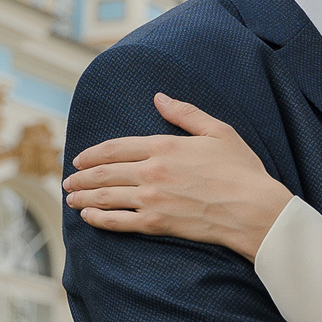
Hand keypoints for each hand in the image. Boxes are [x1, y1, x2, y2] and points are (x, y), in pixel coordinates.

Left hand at [62, 94, 290, 257]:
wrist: (253, 209)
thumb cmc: (241, 169)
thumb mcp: (217, 131)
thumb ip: (185, 113)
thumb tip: (159, 97)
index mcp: (164, 146)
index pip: (116, 147)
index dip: (92, 153)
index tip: (78, 159)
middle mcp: (152, 171)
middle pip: (104, 172)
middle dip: (81, 177)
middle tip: (68, 181)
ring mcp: (152, 199)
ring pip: (106, 196)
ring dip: (83, 197)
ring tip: (71, 199)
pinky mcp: (157, 224)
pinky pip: (118, 221)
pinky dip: (99, 218)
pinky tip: (88, 217)